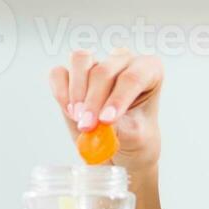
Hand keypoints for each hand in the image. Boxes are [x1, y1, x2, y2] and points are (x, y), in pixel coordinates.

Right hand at [48, 49, 163, 171]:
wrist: (121, 147)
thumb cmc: (136, 136)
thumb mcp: (136, 137)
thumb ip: (121, 127)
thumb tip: (99, 121)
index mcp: (150, 71)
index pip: (134, 77)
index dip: (118, 98)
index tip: (107, 121)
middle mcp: (123, 61)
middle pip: (104, 70)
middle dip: (94, 101)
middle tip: (88, 126)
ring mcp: (97, 63)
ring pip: (80, 61)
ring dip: (76, 92)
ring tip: (79, 118)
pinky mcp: (72, 73)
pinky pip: (59, 73)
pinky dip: (61, 92)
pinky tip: (69, 111)